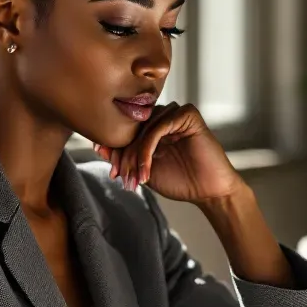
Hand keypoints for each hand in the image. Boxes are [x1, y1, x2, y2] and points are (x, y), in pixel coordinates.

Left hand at [93, 102, 242, 203]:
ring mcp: (175, 114)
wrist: (208, 192)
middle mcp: (162, 118)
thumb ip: (124, 158)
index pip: (126, 130)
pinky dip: (149, 147)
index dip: (115, 150)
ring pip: (144, 128)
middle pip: (132, 128)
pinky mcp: (188, 115)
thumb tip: (98, 147)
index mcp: (152, 128)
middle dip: (124, 155)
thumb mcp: (143, 171)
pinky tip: (148, 168)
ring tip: (137, 176)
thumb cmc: (179, 182)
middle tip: (123, 177)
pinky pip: (160, 125)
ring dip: (136, 154)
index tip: (113, 172)